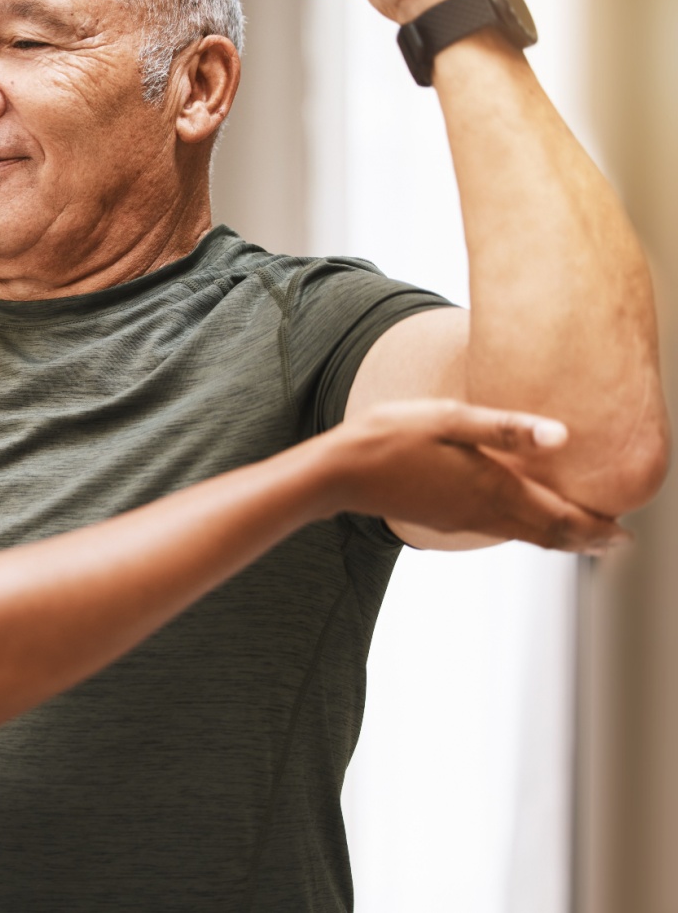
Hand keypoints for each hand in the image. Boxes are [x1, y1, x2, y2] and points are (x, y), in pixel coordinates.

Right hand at [323, 399, 628, 552]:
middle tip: (614, 544)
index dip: (596, 529)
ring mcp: (462, 520)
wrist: (339, 473)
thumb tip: (561, 436)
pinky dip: (525, 529)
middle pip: (547, 536)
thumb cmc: (391, 437)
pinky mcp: (443, 518)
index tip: (624, 538)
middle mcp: (483, 512)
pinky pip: (498, 530)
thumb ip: (506, 428)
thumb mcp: (449, 419)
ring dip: (556, 536)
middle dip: (585, 540)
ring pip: (523, 536)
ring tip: (579, 532)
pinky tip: (521, 516)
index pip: (560, 518)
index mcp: (493, 488)